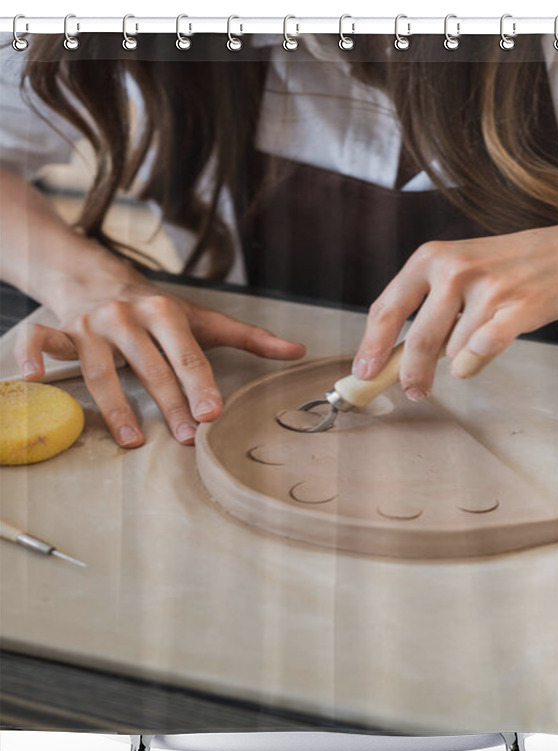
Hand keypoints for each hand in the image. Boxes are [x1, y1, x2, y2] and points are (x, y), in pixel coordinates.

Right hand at [14, 273, 305, 446]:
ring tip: (134, 440)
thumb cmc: (158, 309)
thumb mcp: (204, 319)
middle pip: (151, 368)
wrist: (99, 275)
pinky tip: (32, 380)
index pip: (188, 354)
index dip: (200, 384)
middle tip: (188, 437)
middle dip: (171, 404)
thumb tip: (298, 351)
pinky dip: (33, 356)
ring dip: (116, 407)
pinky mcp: (61, 330)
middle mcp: (129, 317)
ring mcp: (92, 325)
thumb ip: (250, 338)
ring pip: (101, 369)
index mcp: (166, 313)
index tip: (213, 414)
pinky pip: (40, 341)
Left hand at [352, 211, 557, 398]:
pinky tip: (487, 349)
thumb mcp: (464, 268)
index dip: (370, 347)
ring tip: (484, 333)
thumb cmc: (518, 264)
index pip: (386, 309)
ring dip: (461, 358)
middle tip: (413, 391)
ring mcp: (486, 288)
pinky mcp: (516, 309)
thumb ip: (430, 306)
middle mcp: (454, 268)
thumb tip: (396, 356)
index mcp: (432, 257)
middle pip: (414, 341)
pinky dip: (477, 362)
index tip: (363, 374)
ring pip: (452, 353)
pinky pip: (479, 354)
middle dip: (408, 375)